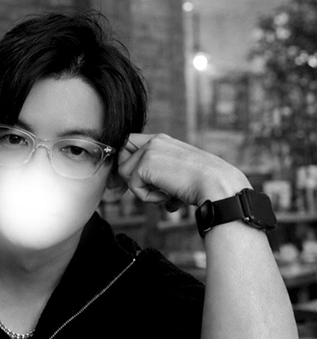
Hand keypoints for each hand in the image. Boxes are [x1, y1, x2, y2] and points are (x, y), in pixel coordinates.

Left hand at [118, 133, 250, 209]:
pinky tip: (166, 196)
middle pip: (121, 156)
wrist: (217, 185)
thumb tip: (154, 194)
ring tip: (164, 194)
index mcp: (162, 140)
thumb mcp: (178, 173)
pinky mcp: (145, 164)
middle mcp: (154, 140)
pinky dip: (147, 197)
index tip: (141, 181)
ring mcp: (149, 150)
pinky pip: (132, 186)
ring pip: (125, 173)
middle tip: (152, 189)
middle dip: (130, 176)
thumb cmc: (203, 185)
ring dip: (142, 189)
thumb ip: (161, 175)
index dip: (129, 163)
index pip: (129, 144)